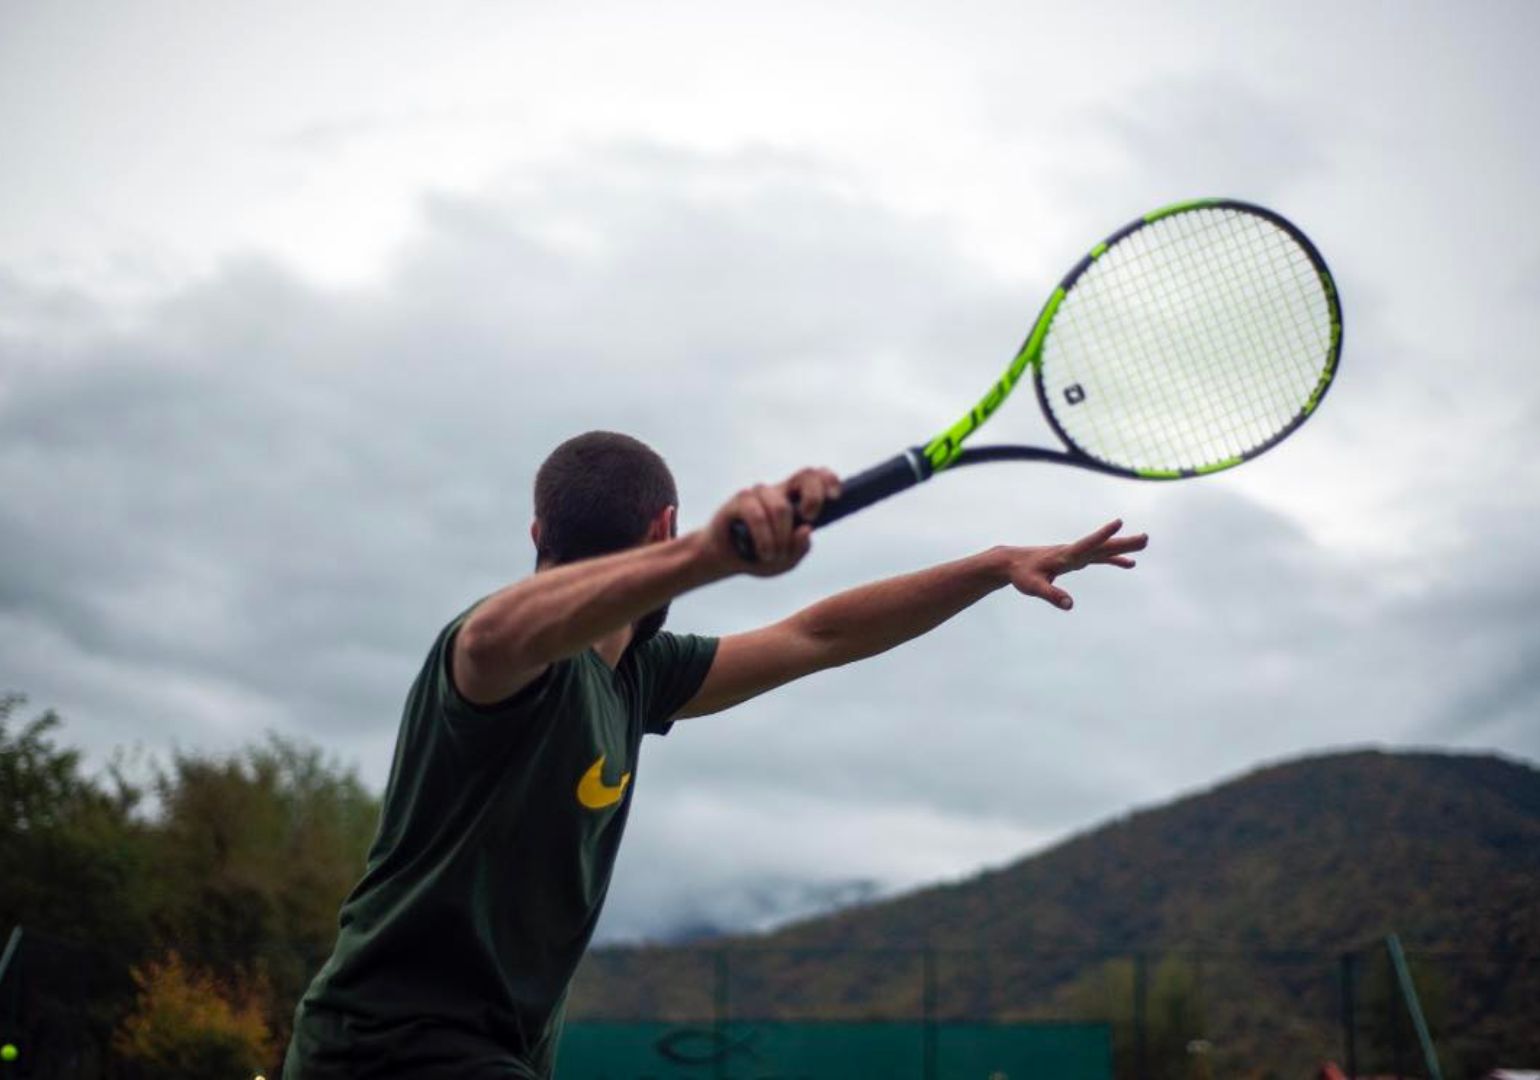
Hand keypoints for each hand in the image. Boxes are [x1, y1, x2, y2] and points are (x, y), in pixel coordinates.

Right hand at [707, 467, 841, 575]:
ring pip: (780, 507)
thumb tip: (805, 529)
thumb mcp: (786, 561)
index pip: (816, 477)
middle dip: (814, 496)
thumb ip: (800, 548)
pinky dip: (764, 538)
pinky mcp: (738, 501)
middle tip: (809, 518)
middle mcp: (778, 492)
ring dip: (780, 538)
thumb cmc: (759, 557)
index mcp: (795, 500)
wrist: (724, 561)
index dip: (829, 480)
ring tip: (772, 556)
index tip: (836, 498)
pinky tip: (763, 553)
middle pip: (805, 475)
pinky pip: (757, 515)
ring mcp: (758, 494)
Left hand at [1001, 518, 1147, 610]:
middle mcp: (1073, 552)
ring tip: (1144, 543)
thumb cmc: (1022, 574)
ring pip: (1103, 549)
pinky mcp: (1075, 559)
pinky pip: (1099, 558)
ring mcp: (1076, 554)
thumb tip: (1070, 605)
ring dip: (1123, 547)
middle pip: (1102, 546)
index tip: (1118, 522)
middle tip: (1145, 538)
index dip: (1102, 535)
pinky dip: (1114, 560)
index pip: (1087, 544)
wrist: (1012, 562)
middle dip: (1123, 543)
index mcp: (1065, 556)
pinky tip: (1129, 564)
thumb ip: (1051, 595)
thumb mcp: (1034, 587)